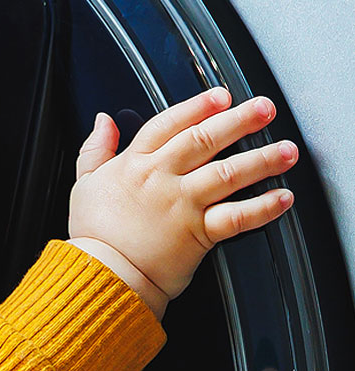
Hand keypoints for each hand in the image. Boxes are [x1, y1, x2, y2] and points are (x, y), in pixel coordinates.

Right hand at [66, 87, 296, 318]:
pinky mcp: (199, 233)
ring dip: (261, 160)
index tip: (221, 95)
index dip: (198, 106)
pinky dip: (263, 207)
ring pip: (228, 174)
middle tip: (264, 108)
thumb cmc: (95, 233)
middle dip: (239, 120)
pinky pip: (237, 217)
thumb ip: (95, 148)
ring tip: (286, 150)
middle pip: (205, 140)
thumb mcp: (83, 181)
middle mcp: (162, 179)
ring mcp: (183, 205)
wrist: (102, 274)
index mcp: (135, 164)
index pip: (170, 123)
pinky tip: (282, 197)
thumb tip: (103, 121)